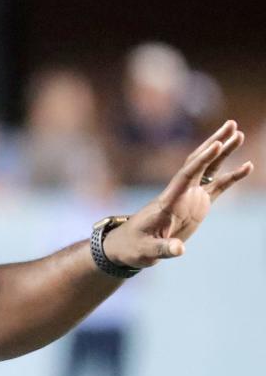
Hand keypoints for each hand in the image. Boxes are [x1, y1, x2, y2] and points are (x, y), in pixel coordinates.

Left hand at [103, 120, 253, 268]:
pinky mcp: (197, 205)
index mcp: (167, 201)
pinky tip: (247, 167)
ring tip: (238, 134)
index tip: (215, 145)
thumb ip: (163, 249)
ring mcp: (189, 198)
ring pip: (208, 170)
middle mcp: (179, 194)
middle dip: (214, 144)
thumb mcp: (146, 251)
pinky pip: (216, 187)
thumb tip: (180, 250)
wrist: (129, 246)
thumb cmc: (133, 247)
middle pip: (198, 163)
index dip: (200, 161)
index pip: (185, 176)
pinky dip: (231, 177)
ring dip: (223, 152)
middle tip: (232, 124)